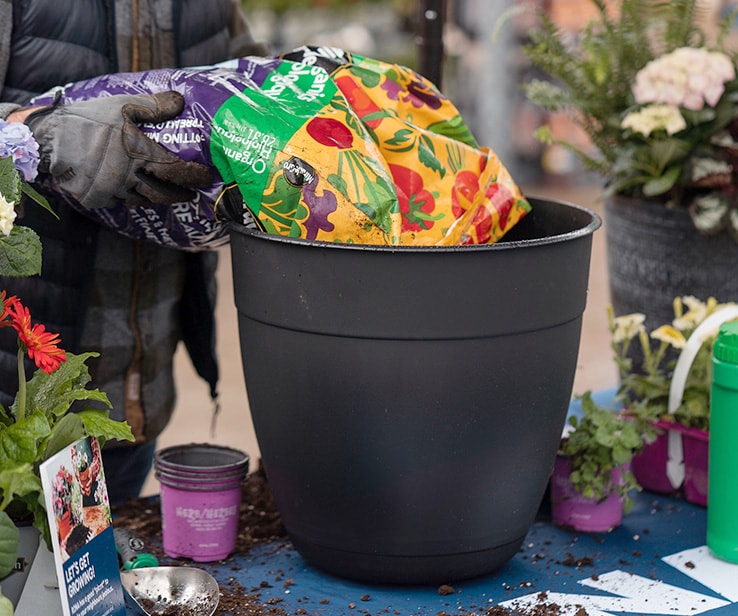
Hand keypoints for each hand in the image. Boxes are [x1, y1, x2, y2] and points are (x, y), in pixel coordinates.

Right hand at [26, 91, 211, 208]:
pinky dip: (132, 198)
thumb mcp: (122, 105)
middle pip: (163, 194)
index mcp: (138, 153)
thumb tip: (181, 101)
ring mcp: (112, 190)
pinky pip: (121, 202)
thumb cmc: (88, 118)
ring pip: (143, 200)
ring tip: (167, 193)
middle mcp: (128, 177)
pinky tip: (136, 192)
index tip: (205, 177)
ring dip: (158, 198)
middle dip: (180, 194)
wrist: (48, 137)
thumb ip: (154, 106)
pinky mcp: (97, 198)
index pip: (176, 171)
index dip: (194, 176)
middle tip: (191, 192)